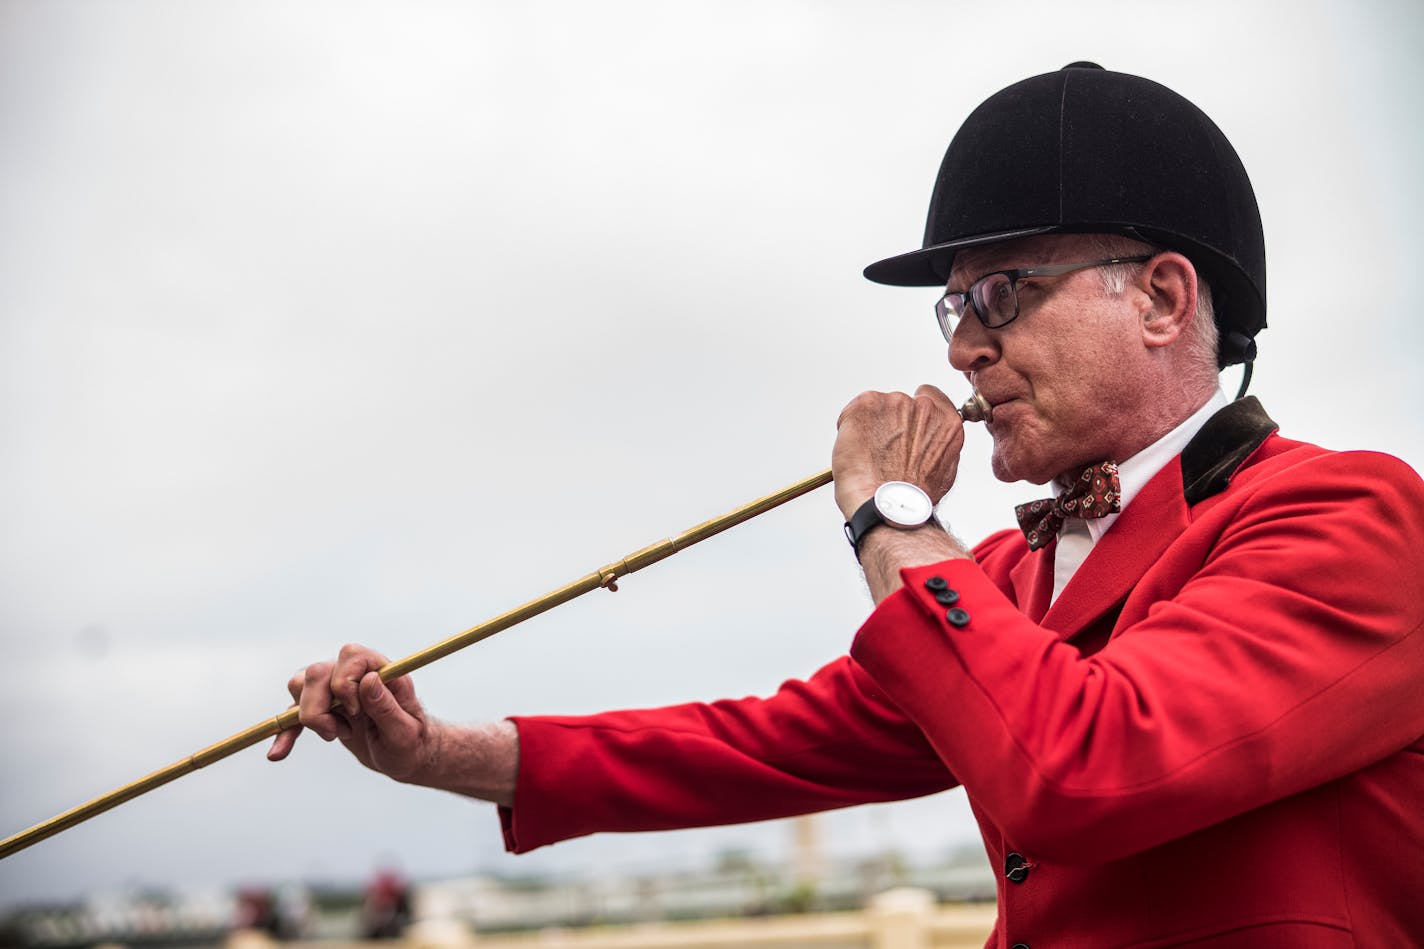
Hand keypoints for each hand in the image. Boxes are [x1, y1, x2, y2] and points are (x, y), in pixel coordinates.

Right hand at [267, 643, 438, 783]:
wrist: (406, 757)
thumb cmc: (413, 744)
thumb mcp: (405, 733)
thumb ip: (387, 707)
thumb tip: (368, 680)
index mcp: (381, 672)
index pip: (351, 655)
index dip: (345, 683)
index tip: (356, 712)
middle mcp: (356, 675)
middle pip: (317, 672)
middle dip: (320, 707)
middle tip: (342, 731)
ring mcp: (336, 690)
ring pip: (300, 684)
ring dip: (310, 716)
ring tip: (336, 735)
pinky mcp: (323, 708)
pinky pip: (293, 712)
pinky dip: (284, 732)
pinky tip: (277, 754)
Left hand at [832, 384, 965, 519]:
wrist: (887, 505)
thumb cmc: (911, 498)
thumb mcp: (942, 472)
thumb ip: (938, 446)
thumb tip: (926, 444)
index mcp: (947, 423)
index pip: (930, 395)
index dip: (913, 412)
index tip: (906, 423)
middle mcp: (925, 407)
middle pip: (901, 403)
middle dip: (891, 422)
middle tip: (884, 450)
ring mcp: (896, 402)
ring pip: (877, 408)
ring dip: (871, 425)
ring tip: (871, 455)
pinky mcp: (868, 404)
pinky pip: (854, 410)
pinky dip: (851, 426)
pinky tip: (857, 450)